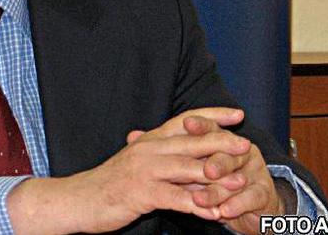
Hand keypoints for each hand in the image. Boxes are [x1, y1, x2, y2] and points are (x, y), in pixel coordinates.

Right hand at [7, 107, 249, 234]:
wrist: (81, 198)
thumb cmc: (113, 182)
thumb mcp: (140, 162)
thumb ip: (166, 157)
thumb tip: (196, 158)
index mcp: (150, 138)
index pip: (186, 120)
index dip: (212, 115)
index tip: (236, 114)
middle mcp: (149, 149)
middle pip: (191, 141)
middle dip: (222, 142)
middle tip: (246, 145)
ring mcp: (145, 170)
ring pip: (187, 169)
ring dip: (216, 176)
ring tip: (240, 181)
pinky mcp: (141, 193)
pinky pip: (175, 199)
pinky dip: (197, 206)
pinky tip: (214, 213)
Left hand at [183, 116, 284, 233]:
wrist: (251, 210)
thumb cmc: (219, 186)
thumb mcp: (199, 172)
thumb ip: (183, 160)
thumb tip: (148, 142)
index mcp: (226, 140)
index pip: (213, 128)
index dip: (201, 124)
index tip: (187, 122)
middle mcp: (243, 151)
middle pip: (228, 152)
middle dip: (215, 161)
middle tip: (206, 170)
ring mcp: (255, 171)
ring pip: (236, 178)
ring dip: (218, 190)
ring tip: (200, 200)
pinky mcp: (265, 193)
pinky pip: (251, 197)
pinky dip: (236, 205)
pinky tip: (224, 212)